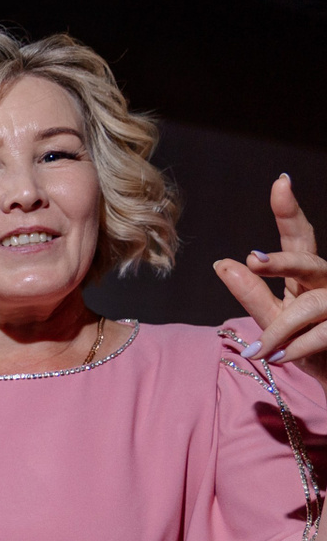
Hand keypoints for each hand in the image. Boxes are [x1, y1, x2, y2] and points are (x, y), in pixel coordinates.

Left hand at [214, 176, 326, 387]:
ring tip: (261, 351)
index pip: (299, 238)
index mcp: (307, 276)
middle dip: (282, 261)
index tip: (280, 182)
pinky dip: (298, 348)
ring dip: (280, 329)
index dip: (289, 212)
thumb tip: (222, 263)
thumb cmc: (304, 344)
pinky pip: (322, 334)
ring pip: (311, 304)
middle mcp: (326, 283)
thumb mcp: (273, 319)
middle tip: (253, 259)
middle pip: (309, 262)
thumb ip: (252, 294)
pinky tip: (279, 358)